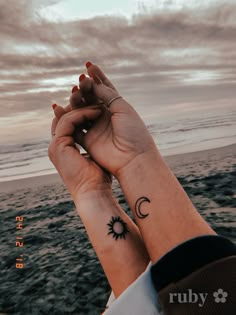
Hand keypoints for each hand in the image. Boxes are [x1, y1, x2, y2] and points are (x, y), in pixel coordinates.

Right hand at [48, 105, 111, 199]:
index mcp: (69, 145)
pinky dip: (80, 114)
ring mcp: (58, 144)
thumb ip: (95, 136)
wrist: (95, 192)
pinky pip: (67, 122)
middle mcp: (62, 144)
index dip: (83, 108)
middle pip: (67, 116)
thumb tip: (98, 120)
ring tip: (94, 98)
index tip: (95, 98)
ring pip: (65, 116)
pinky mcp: (59, 145)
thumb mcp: (99, 151)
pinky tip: (95, 111)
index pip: (73, 121)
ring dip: (79, 104)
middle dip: (78, 102)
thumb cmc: (101, 175)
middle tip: (90, 91)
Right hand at [76, 63, 156, 177]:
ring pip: (81, 110)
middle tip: (81, 81)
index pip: (105, 89)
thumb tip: (94, 83)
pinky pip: (74, 126)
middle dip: (85, 88)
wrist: (133, 158)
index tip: (89, 65)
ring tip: (75, 92)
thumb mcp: (122, 108)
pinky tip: (61, 108)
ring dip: (77, 100)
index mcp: (117, 108)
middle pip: (91, 98)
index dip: (97, 77)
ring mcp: (96, 128)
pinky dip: (67, 117)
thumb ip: (107, 94)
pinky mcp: (87, 140)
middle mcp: (105, 117)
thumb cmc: (133, 132)